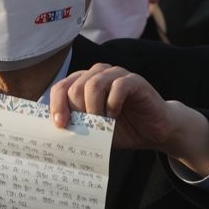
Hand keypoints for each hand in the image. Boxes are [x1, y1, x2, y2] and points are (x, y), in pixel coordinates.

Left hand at [48, 63, 208, 174]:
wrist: (153, 131)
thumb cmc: (121, 129)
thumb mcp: (94, 131)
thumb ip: (77, 127)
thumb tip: (55, 134)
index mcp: (83, 83)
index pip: (61, 87)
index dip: (56, 105)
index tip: (60, 125)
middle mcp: (98, 74)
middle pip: (76, 87)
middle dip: (78, 111)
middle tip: (88, 127)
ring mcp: (117, 75)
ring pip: (94, 83)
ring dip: (94, 108)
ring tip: (101, 123)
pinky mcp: (135, 81)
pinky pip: (119, 86)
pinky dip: (113, 104)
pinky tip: (115, 115)